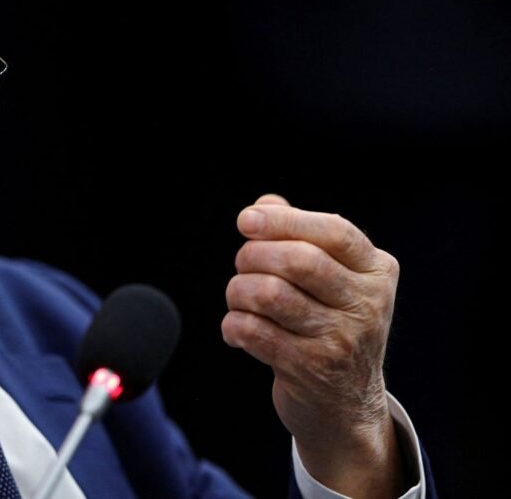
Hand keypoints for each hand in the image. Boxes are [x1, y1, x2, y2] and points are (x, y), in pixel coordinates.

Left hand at [222, 194, 407, 497]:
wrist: (347, 405)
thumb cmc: (331, 326)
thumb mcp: (332, 280)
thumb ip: (300, 236)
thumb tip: (264, 204)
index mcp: (377, 273)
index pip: (334, 232)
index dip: (285, 220)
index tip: (246, 220)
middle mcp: (367, 306)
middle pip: (298, 261)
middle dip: (254, 255)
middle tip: (242, 265)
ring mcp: (342, 341)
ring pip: (270, 294)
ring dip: (238, 291)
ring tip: (238, 299)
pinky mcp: (310, 370)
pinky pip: (254, 331)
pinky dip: (234, 325)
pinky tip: (237, 329)